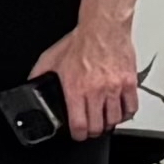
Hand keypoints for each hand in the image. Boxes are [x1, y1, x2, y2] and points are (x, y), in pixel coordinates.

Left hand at [33, 14, 140, 140]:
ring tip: (103, 121)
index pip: (79, 124)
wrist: (103, 29)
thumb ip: (40, 74)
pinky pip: (131, 107)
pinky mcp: (129, 83)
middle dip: (93, 131)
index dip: (78, 135)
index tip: (78, 135)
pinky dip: (126, 114)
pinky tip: (120, 113)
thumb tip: (32, 83)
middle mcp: (96, 91)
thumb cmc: (80, 42)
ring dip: (109, 124)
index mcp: (76, 88)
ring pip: (115, 120)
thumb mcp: (51, 59)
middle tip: (90, 129)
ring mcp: (115, 88)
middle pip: (98, 126)